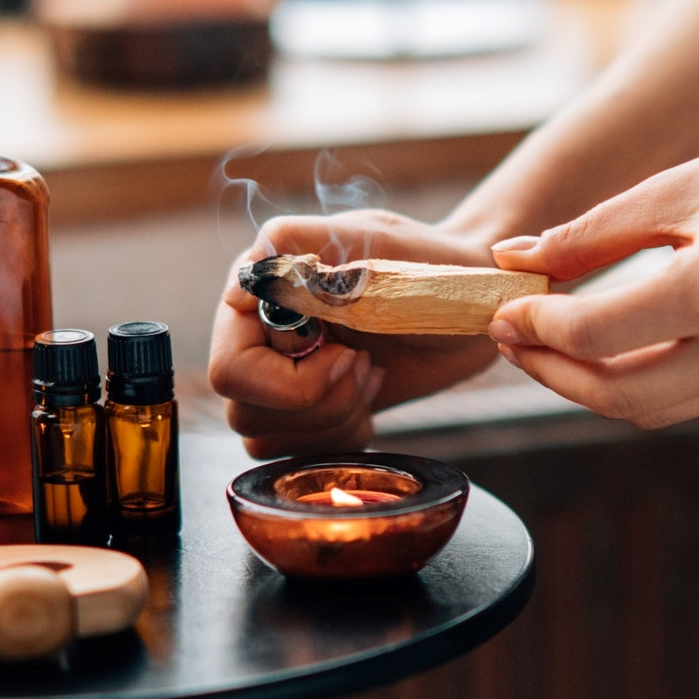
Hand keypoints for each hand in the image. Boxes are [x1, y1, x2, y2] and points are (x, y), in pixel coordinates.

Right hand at [209, 209, 501, 456]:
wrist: (468, 302)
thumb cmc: (424, 261)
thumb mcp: (371, 244)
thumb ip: (307, 248)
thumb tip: (252, 270)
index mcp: (257, 293)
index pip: (230, 368)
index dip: (286, 380)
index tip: (345, 352)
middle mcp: (257, 338)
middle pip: (244, 413)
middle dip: (318, 402)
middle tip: (365, 363)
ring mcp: (279, 378)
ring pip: (265, 439)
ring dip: (331, 419)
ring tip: (369, 374)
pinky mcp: (309, 410)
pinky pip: (296, 454)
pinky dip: (341, 436)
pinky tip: (370, 396)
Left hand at [487, 122, 698, 428]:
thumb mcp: (679, 187)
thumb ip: (591, 232)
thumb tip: (512, 257)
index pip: (597, 333)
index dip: (537, 326)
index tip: (504, 305)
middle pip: (619, 396)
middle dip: (552, 372)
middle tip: (512, 336)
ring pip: (652, 411)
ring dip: (589, 388)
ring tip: (548, 344)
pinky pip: (688, 398)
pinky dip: (636, 383)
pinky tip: (605, 346)